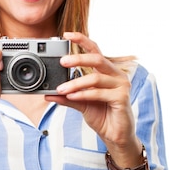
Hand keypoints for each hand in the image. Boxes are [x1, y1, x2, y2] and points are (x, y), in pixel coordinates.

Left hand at [46, 32, 137, 153]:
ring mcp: (121, 85)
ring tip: (61, 89)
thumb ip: (67, 97)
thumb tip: (48, 93)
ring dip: (76, 83)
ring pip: (96, 78)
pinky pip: (99, 93)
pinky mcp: (122, 98)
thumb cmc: (102, 116)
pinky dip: (83, 94)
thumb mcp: (80, 104)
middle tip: (62, 61)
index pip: (95, 50)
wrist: (115, 135)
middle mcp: (116, 75)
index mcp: (107, 71)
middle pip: (97, 59)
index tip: (66, 35)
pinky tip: (72, 96)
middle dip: (78, 58)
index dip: (82, 41)